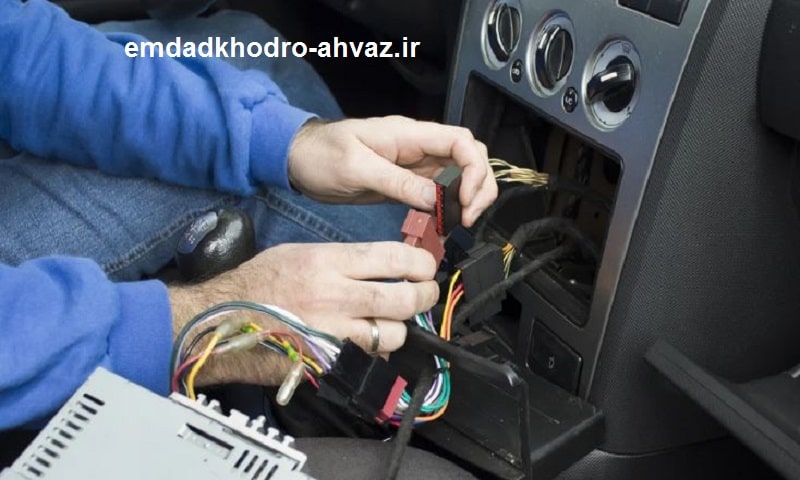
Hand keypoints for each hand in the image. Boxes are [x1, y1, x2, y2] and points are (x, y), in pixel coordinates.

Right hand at [168, 241, 438, 385]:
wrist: (220, 320)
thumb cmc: (256, 283)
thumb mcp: (299, 253)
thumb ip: (342, 258)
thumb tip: (382, 263)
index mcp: (327, 262)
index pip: (394, 258)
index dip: (421, 262)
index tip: (425, 266)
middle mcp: (334, 295)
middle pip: (403, 297)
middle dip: (424, 295)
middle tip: (425, 293)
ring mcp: (332, 332)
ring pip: (393, 333)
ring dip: (401, 327)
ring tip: (394, 321)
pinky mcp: (327, 361)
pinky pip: (369, 359)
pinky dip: (377, 352)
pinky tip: (370, 343)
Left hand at [287, 116, 497, 226]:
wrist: (297, 159)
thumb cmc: (320, 154)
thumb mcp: (356, 168)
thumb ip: (397, 182)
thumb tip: (434, 198)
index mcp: (409, 134)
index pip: (461, 142)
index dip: (473, 170)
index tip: (465, 200)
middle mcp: (417, 147)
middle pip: (469, 158)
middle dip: (479, 187)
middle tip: (467, 217)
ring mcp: (414, 165)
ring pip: (458, 176)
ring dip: (467, 199)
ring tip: (458, 223)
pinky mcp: (406, 182)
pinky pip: (438, 192)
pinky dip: (446, 208)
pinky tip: (441, 225)